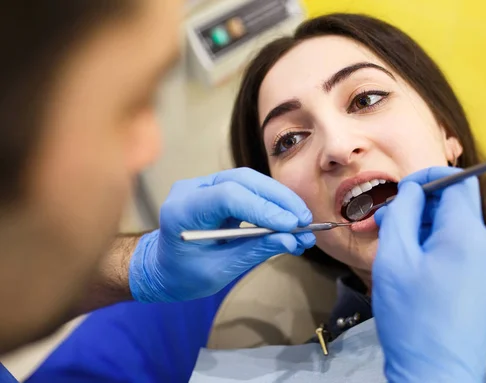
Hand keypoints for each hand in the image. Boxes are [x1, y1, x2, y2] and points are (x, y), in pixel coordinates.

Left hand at [129, 168, 315, 302]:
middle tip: (306, 221)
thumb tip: (291, 240)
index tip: (291, 226)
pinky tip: (290, 220)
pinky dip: (272, 204)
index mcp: (182, 210)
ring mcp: (205, 185)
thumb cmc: (183, 275)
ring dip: (280, 200)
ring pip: (250, 181)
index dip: (263, 209)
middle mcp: (192, 189)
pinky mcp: (218, 190)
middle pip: (243, 180)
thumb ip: (254, 252)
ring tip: (304, 223)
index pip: (227, 196)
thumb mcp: (219, 271)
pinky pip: (250, 190)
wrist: (162, 269)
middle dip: (278, 200)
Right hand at [372, 167, 485, 382]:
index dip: (428, 176)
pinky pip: (466, 252)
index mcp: (468, 237)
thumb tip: (412, 189)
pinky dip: (440, 249)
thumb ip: (403, 213)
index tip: (403, 189)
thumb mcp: (395, 258)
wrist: (436, 374)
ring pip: (459, 230)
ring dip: (428, 230)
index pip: (458, 181)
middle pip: (457, 206)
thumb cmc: (411, 318)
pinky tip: (417, 268)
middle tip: (388, 223)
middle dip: (421, 207)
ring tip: (399, 251)